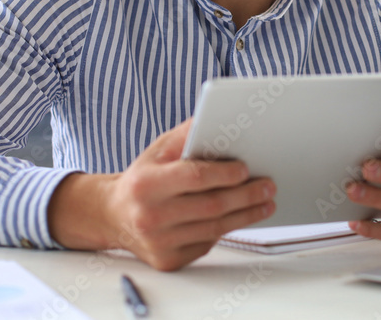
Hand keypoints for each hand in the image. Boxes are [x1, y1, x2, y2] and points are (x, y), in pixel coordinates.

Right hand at [47, 119, 275, 270]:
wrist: (112, 215)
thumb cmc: (141, 179)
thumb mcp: (158, 150)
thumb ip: (187, 134)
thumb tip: (218, 119)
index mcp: (146, 184)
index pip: (195, 177)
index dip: (224, 173)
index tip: (246, 168)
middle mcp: (150, 216)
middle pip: (211, 206)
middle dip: (246, 196)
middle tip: (268, 186)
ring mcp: (159, 242)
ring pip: (214, 228)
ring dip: (246, 215)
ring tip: (265, 202)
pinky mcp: (168, 260)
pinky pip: (207, 243)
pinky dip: (226, 229)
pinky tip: (240, 216)